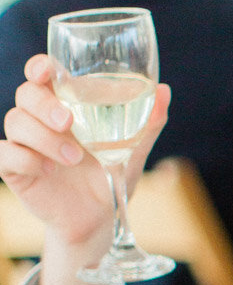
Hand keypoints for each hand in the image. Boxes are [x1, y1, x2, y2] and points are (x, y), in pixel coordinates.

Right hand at [0, 53, 169, 249]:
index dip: (40, 66)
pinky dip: (25, 158)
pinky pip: (5, 154)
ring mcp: (26, 143)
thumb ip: (148, 123)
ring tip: (74, 158)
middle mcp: (41, 119)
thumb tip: (164, 90)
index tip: (47, 70)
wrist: (100, 218)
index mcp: (66, 104)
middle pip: (26, 94)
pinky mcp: (16, 169)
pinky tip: (49, 170)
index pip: (43, 74)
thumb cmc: (112, 174)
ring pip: (16, 121)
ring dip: (45, 138)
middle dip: (44, 104)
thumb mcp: (134, 150)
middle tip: (68, 122)